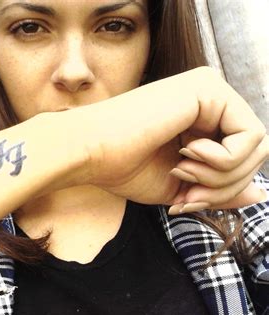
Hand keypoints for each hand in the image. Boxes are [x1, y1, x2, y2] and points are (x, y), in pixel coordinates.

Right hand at [67, 66, 267, 210]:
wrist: (90, 151)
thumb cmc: (123, 167)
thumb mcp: (181, 186)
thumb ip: (221, 189)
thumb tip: (260, 194)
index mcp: (201, 120)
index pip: (240, 159)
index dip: (221, 191)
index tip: (185, 200)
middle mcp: (209, 99)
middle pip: (254, 154)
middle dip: (224, 188)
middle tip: (187, 193)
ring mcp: (210, 89)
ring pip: (256, 147)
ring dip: (222, 177)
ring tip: (182, 172)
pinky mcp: (208, 88)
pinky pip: (250, 136)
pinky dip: (223, 161)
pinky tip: (187, 154)